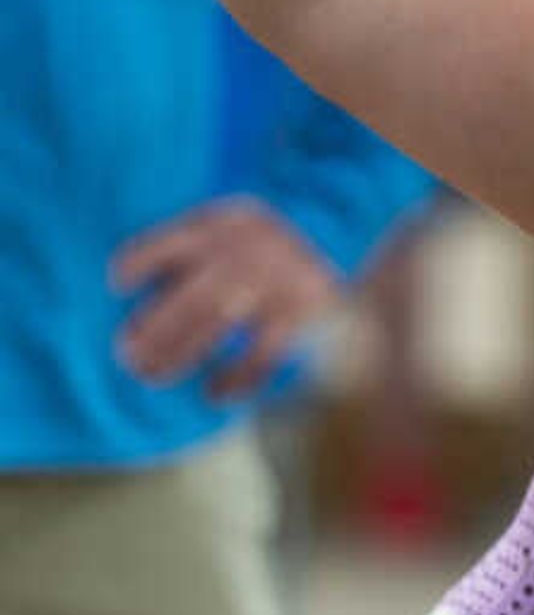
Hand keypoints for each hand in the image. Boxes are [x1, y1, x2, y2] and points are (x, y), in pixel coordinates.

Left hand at [111, 199, 344, 401]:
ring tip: (152, 375)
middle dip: (153, 328)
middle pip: (192, 292)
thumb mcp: (228, 227)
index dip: (141, 259)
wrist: (336, 230)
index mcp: (226, 221)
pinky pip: (263, 350)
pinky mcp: (304, 307)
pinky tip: (213, 393)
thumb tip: (133, 306)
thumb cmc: (258, 243)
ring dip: (180, 352)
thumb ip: (191, 254)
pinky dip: (237, 375)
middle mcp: (252, 245)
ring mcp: (280, 276)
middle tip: (126, 356)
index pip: (174, 239)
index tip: (116, 283)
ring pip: (219, 320)